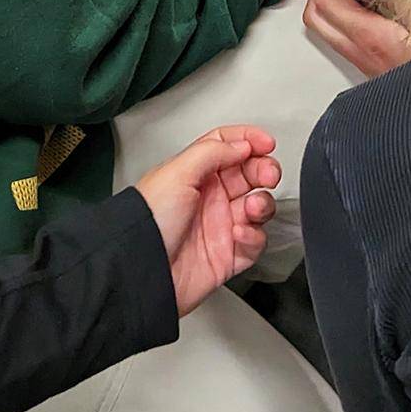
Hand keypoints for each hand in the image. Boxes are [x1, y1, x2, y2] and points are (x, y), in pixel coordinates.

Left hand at [136, 126, 280, 315]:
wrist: (142, 271)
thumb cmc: (149, 221)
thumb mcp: (177, 173)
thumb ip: (212, 151)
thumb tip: (241, 144)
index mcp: (195, 173)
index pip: (227, 146)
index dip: (249, 140)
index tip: (266, 143)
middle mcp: (209, 197)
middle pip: (248, 173)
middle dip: (264, 170)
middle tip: (268, 174)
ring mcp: (220, 225)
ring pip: (257, 206)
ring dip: (262, 203)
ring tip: (253, 207)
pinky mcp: (228, 255)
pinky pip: (255, 241)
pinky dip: (254, 236)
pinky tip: (239, 233)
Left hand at [303, 0, 410, 76]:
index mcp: (370, 37)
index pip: (326, 2)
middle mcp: (358, 52)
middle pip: (314, 17)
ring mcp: (361, 61)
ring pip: (324, 28)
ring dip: (329, 1)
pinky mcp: (369, 64)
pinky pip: (340, 36)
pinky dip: (341, 14)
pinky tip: (365, 1)